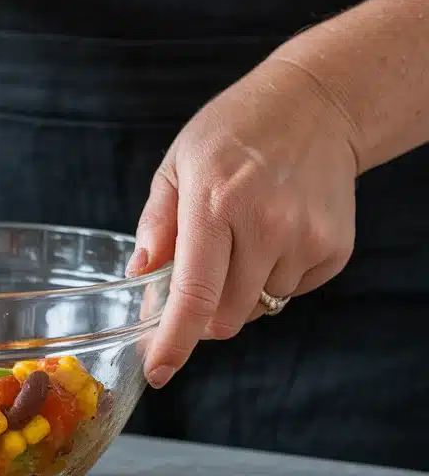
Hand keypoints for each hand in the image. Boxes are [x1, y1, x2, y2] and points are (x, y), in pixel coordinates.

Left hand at [130, 55, 360, 387]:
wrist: (316, 105)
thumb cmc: (234, 133)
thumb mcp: (177, 165)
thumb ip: (156, 224)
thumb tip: (140, 274)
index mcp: (215, 204)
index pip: (193, 294)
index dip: (174, 341)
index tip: (159, 371)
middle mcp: (266, 226)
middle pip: (225, 317)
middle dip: (201, 315)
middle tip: (196, 279)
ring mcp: (306, 239)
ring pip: (258, 307)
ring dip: (239, 291)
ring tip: (242, 236)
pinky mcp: (334, 250)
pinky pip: (291, 292)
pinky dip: (272, 277)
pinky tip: (273, 233)